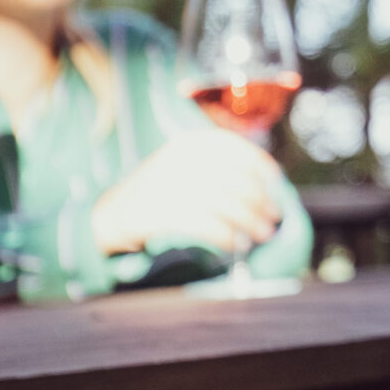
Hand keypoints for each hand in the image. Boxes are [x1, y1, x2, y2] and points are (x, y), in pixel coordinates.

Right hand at [90, 130, 283, 256]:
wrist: (113, 211)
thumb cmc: (159, 189)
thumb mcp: (183, 164)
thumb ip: (216, 166)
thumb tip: (264, 184)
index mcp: (190, 144)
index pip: (237, 149)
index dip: (262, 166)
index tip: (276, 183)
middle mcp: (183, 160)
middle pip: (238, 181)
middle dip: (262, 202)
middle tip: (274, 217)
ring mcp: (173, 186)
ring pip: (228, 205)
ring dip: (251, 223)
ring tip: (263, 235)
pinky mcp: (164, 213)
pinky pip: (208, 226)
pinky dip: (227, 237)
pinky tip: (236, 244)